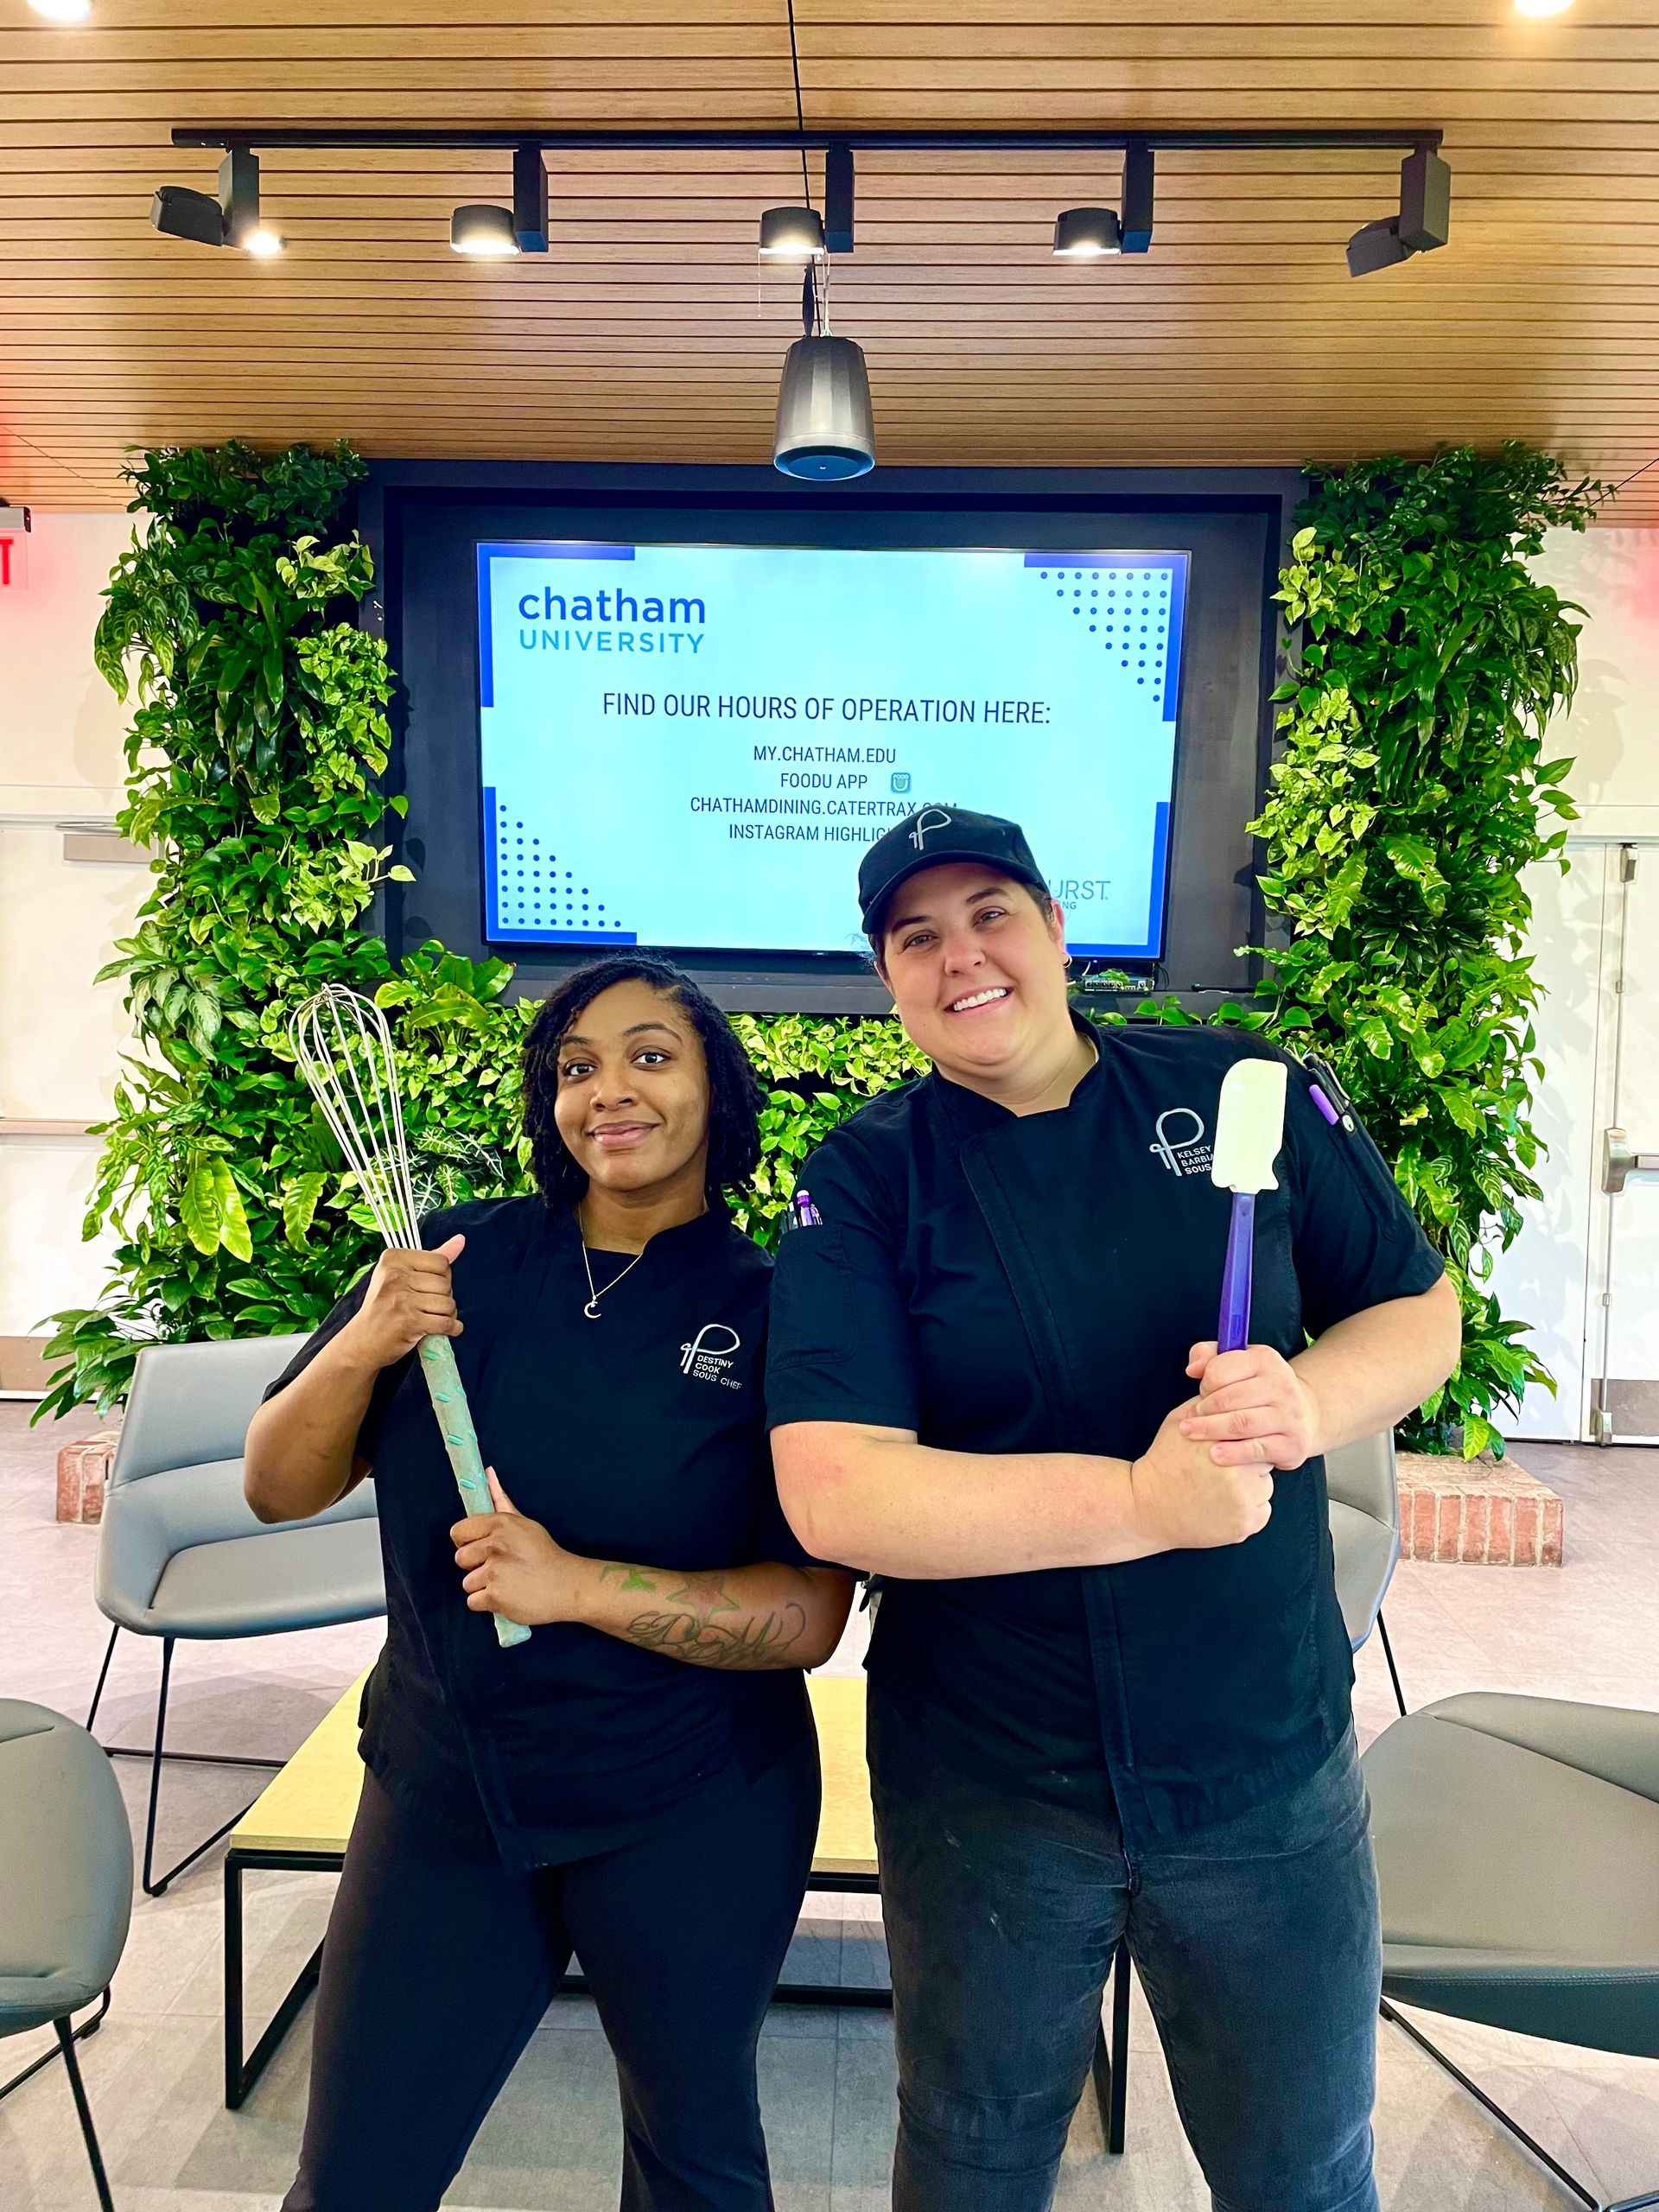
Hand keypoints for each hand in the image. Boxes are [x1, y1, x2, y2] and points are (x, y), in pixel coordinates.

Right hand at [338, 1234, 464, 1369]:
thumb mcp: (401, 1275)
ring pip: (448, 1304)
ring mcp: (401, 1299)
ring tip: (432, 1318)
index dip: (442, 1278)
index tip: (427, 1288)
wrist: (362, 1341)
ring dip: (447, 1315)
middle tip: (427, 1307)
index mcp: (393, 1259)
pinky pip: (446, 1323)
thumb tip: (460, 1240)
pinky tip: (445, 1329)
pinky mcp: (409, 1322)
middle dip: (444, 1298)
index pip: (441, 1262)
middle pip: (446, 1284)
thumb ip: (432, 1258)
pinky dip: (451, 1328)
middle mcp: (395, 1276)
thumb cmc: (384, 1306)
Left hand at [452, 1470, 581, 1626]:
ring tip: (507, 1583)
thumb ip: (501, 1501)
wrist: (567, 1586)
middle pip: (460, 1559)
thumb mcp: (525, 1523)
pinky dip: (487, 1604)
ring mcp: (494, 1573)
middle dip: (476, 1566)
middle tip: (500, 1568)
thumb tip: (487, 1472)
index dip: (467, 1542)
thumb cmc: (545, 1553)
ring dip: (483, 1587)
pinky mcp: (495, 1597)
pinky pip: (473, 1602)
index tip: (481, 1549)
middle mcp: (495, 1546)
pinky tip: (506, 1597)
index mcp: (500, 1524)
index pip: (458, 1532)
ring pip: (467, 1583)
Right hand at [1129, 1400, 1274, 1552]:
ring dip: (1251, 1487)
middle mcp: (1237, 1472)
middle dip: (1249, 1462)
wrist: (1147, 1507)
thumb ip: (1209, 1406)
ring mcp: (1243, 1501)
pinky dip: (1248, 1510)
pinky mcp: (1245, 1524)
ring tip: (1220, 1488)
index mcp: (1222, 1442)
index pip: (1255, 1431)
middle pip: (1264, 1459)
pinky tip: (1223, 1506)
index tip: (1229, 1444)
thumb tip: (1233, 1388)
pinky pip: (1262, 1511)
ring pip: (1265, 1486)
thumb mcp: (1180, 1422)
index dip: (1243, 1438)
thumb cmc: (1165, 1461)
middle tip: (1224, 1469)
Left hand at [1180, 1341, 1321, 1470]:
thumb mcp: (1238, 1363)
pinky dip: (1233, 1453)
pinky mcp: (1293, 1444)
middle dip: (1203, 1411)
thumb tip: (1192, 1369)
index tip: (1200, 1395)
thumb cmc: (1258, 1387)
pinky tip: (1215, 1455)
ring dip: (1211, 1430)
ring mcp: (1290, 1416)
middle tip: (1188, 1421)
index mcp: (1266, 1359)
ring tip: (1191, 1434)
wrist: (1301, 1415)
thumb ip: (1208, 1356)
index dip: (1204, 1384)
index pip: (1221, 1370)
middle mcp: (1282, 1385)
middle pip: (1230, 1399)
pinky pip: (1257, 1449)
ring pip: (1241, 1423)